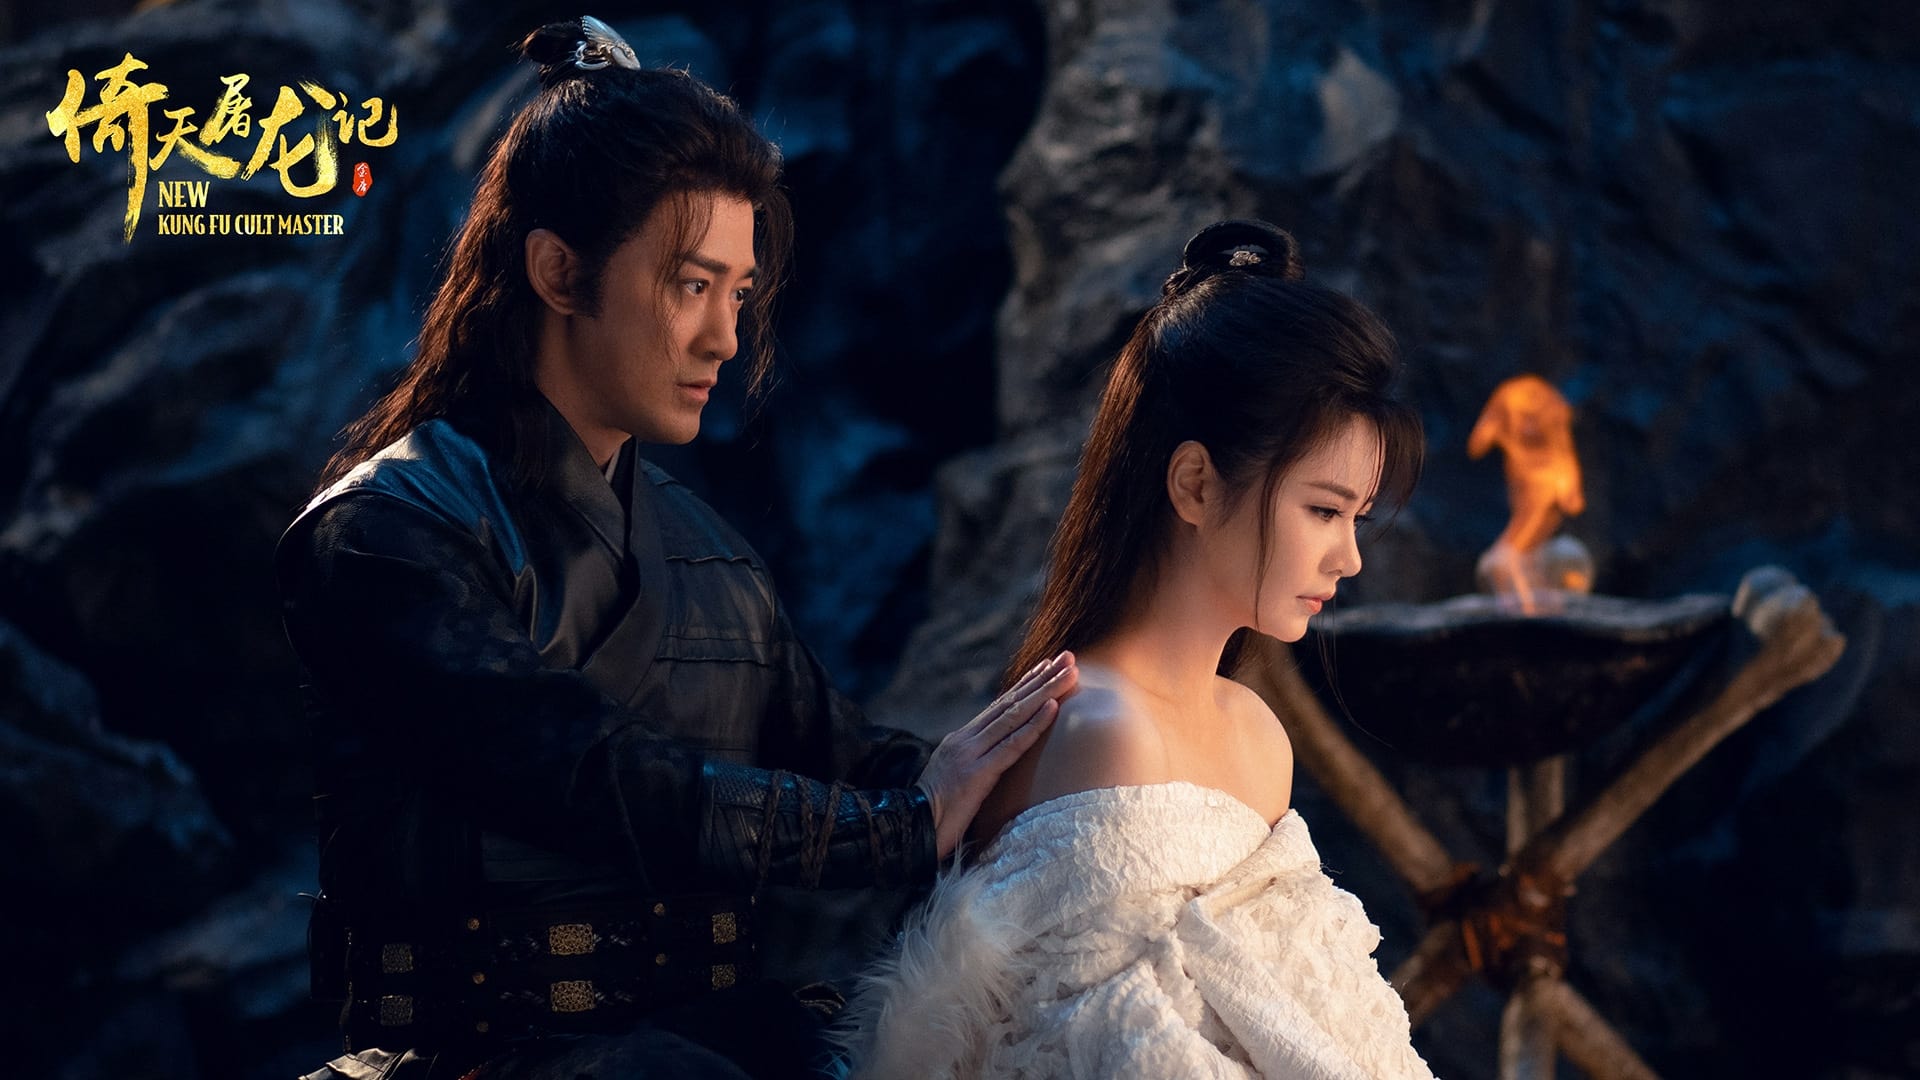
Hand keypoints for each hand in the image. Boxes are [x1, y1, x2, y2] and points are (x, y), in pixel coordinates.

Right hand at [916, 651, 1076, 860]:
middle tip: (1068, 657)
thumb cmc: (934, 814)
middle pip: (1011, 702)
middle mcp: (966, 739)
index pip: (1000, 705)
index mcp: (962, 740)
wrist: (909, 829)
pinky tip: (1053, 706)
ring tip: (1070, 672)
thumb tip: (994, 758)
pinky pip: (1012, 745)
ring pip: (1015, 715)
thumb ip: (974, 763)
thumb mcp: (955, 779)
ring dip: (1046, 691)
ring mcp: (971, 754)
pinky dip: (1035, 724)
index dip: (1026, 684)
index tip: (1048, 666)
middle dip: (1043, 678)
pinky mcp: (977, 774)